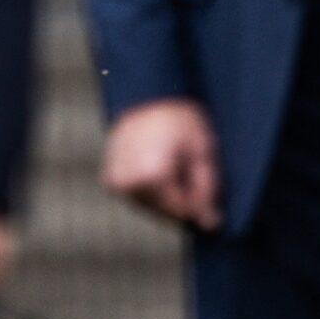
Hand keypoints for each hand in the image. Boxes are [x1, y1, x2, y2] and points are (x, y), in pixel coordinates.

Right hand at [102, 98, 221, 230]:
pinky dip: (151, 189)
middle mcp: (127, 182)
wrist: (147, 94)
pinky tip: (158, 166)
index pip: (182, 211)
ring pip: (151, 207)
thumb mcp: (202, 152)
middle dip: (182, 199)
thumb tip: (209, 224)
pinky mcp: (110, 179)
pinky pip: (138, 197)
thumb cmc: (179, 119)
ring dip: (167, 195)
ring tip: (172, 163)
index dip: (200, 201)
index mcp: (150, 176)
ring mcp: (115, 181)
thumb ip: (206, 192)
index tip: (205, 181)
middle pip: (165, 212)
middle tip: (188, 168)